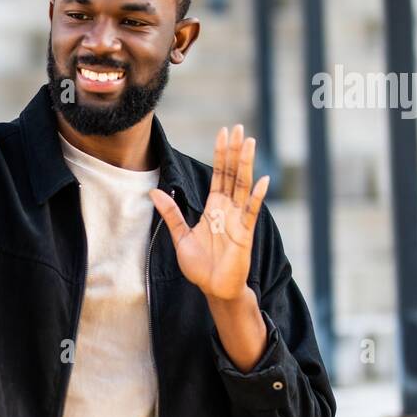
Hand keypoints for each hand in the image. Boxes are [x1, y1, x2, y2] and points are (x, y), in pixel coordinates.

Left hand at [149, 124, 270, 302]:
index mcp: (213, 208)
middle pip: (232, 174)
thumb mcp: (180, 236)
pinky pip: (252, 212)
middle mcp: (228, 209)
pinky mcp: (245, 234)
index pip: (219, 175)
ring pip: (243, 186)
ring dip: (246, 165)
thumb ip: (171, 213)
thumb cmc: (200, 266)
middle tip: (238, 128)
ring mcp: (238, 219)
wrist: (213, 288)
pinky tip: (263, 180)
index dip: (221, 154)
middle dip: (234, 151)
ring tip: (249, 142)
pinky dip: (257, 197)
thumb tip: (153, 192)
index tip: (223, 134)